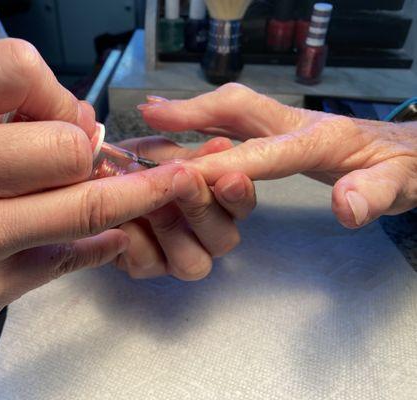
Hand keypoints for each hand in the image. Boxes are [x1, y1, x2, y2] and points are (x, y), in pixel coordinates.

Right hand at [0, 39, 183, 336]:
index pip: (19, 69)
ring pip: (85, 207)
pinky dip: (103, 239)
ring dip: (135, 193)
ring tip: (167, 184)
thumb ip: (0, 102)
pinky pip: (71, 256)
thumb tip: (85, 122)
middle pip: (67, 148)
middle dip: (87, 149)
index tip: (59, 110)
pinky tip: (113, 231)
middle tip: (85, 155)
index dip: (54, 89)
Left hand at [113, 137, 255, 280]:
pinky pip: (149, 264)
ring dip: (172, 228)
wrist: (91, 175)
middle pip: (224, 241)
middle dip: (205, 210)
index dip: (240, 196)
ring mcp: (173, 256)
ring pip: (193, 264)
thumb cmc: (133, 162)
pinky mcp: (142, 267)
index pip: (241, 206)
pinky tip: (123, 220)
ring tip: (150, 202)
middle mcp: (200, 235)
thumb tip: (223, 148)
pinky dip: (136, 240)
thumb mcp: (161, 151)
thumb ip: (192, 157)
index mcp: (214, 203)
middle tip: (186, 181)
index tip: (231, 178)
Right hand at [139, 85, 416, 227]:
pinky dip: (206, 120)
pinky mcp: (282, 129)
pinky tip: (187, 127)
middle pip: (236, 109)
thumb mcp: (402, 185)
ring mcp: (286, 123)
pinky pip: (236, 121)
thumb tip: (347, 207)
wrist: (413, 152)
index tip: (177, 174)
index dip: (217, 165)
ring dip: (190, 112)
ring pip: (231, 111)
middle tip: (150, 115)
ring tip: (153, 115)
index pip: (259, 153)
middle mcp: (294, 124)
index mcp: (319, 140)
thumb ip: (375, 194)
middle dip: (191, 113)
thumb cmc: (405, 169)